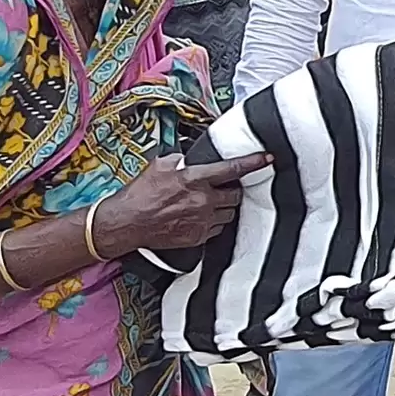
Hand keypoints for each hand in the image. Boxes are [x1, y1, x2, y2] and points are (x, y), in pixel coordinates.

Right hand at [102, 153, 270, 252]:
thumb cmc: (140, 194)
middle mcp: (202, 201)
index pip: (232, 169)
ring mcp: (202, 221)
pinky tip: (201, 217)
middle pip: (235, 195)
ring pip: (228, 213)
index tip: (267, 158)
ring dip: (224, 207)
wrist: (128, 223)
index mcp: (194, 179)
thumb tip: (188, 160)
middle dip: (233, 191)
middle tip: (224, 188)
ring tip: (210, 203)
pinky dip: (214, 222)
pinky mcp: (198, 237)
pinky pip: (217, 229)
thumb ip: (179, 160)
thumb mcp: (159, 166)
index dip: (252, 163)